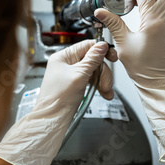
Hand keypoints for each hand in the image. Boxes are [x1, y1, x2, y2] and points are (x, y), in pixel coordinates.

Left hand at [0, 40, 114, 164]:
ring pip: (94, 71)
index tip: (112, 57)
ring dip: (102, 81)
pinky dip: (98, 87)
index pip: (86, 46)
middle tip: (106, 84)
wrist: (52, 119)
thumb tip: (102, 45)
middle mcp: (66, 64)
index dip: (101, 51)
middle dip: (102, 72)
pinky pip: (91, 81)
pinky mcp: (75, 85)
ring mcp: (71, 75)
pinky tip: (104, 94)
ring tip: (106, 92)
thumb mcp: (79, 75)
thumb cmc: (58, 99)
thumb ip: (92, 59)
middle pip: (92, 60)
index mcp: (63, 57)